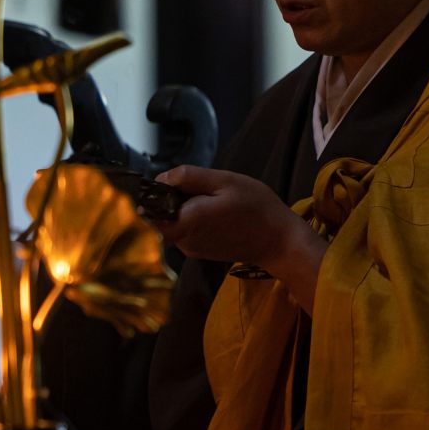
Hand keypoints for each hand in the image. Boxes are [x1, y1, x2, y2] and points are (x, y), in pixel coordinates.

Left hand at [154, 166, 317, 274]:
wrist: (278, 242)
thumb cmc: (256, 208)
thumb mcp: (225, 181)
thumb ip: (188, 177)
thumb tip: (160, 178)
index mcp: (187, 220)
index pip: (149, 209)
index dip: (155, 194)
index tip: (176, 183)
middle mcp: (183, 240)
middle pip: (160, 215)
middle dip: (173, 198)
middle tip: (203, 188)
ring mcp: (190, 249)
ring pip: (173, 222)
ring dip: (185, 208)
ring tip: (215, 201)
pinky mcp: (198, 252)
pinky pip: (185, 230)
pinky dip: (194, 219)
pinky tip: (218, 214)